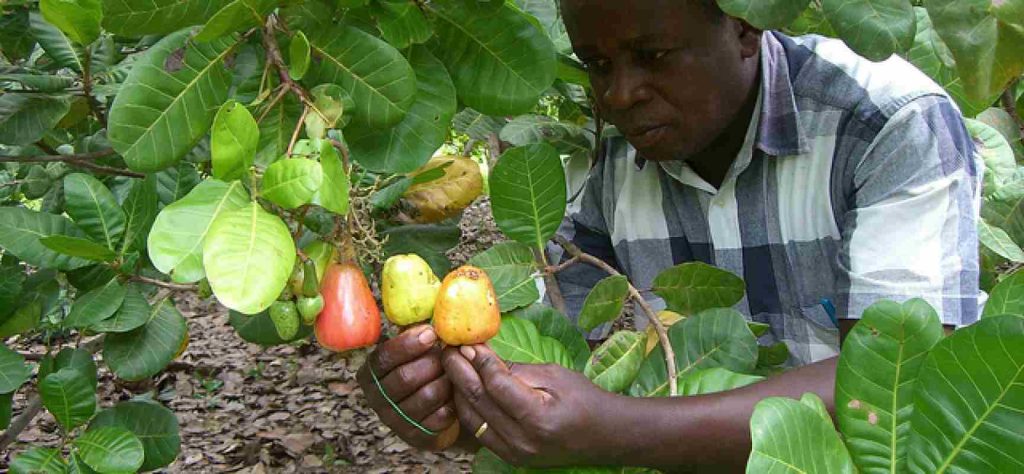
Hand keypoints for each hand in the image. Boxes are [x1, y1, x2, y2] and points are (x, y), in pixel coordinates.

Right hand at [356, 325, 458, 450]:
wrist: (437, 410)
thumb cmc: (425, 370)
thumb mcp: (415, 351)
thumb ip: (416, 335)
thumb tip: (431, 318)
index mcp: (370, 374)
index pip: (383, 357)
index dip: (407, 344)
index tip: (431, 333)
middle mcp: (377, 399)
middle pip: (405, 377)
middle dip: (432, 362)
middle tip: (447, 354)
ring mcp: (395, 421)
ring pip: (426, 395)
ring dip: (445, 380)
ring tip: (453, 372)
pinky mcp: (416, 436)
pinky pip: (440, 416)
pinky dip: (452, 402)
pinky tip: (454, 393)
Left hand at [442, 344, 618, 466]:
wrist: (603, 436)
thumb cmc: (583, 399)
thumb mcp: (554, 375)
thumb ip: (516, 369)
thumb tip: (480, 354)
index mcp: (538, 417)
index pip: (496, 384)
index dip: (479, 360)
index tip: (466, 341)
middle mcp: (522, 440)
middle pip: (478, 400)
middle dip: (459, 371)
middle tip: (448, 349)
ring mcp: (514, 452)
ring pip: (471, 417)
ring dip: (458, 389)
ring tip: (452, 365)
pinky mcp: (510, 457)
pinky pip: (478, 430)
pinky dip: (467, 408)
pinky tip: (462, 389)